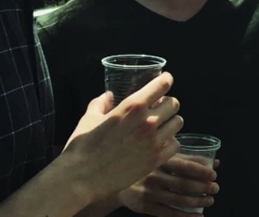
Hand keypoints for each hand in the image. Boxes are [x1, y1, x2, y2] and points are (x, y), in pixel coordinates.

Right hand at [59, 72, 184, 203]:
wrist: (80, 178)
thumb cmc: (82, 146)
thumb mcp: (89, 118)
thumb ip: (101, 103)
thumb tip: (108, 95)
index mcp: (133, 106)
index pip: (162, 84)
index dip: (165, 80)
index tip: (165, 80)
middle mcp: (148, 122)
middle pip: (174, 103)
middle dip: (167, 104)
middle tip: (158, 109)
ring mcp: (153, 142)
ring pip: (178, 122)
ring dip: (170, 122)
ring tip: (160, 126)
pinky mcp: (155, 160)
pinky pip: (176, 145)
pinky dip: (170, 142)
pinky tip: (160, 144)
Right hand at [120, 156, 219, 215]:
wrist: (120, 182)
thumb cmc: (150, 167)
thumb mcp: (167, 159)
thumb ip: (190, 160)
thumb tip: (215, 163)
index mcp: (160, 161)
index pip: (185, 166)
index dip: (201, 171)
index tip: (214, 175)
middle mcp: (154, 176)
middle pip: (184, 184)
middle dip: (203, 187)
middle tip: (215, 188)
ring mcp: (149, 192)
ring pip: (179, 200)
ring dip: (198, 201)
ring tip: (209, 200)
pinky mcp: (146, 206)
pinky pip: (169, 213)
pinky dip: (186, 216)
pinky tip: (198, 215)